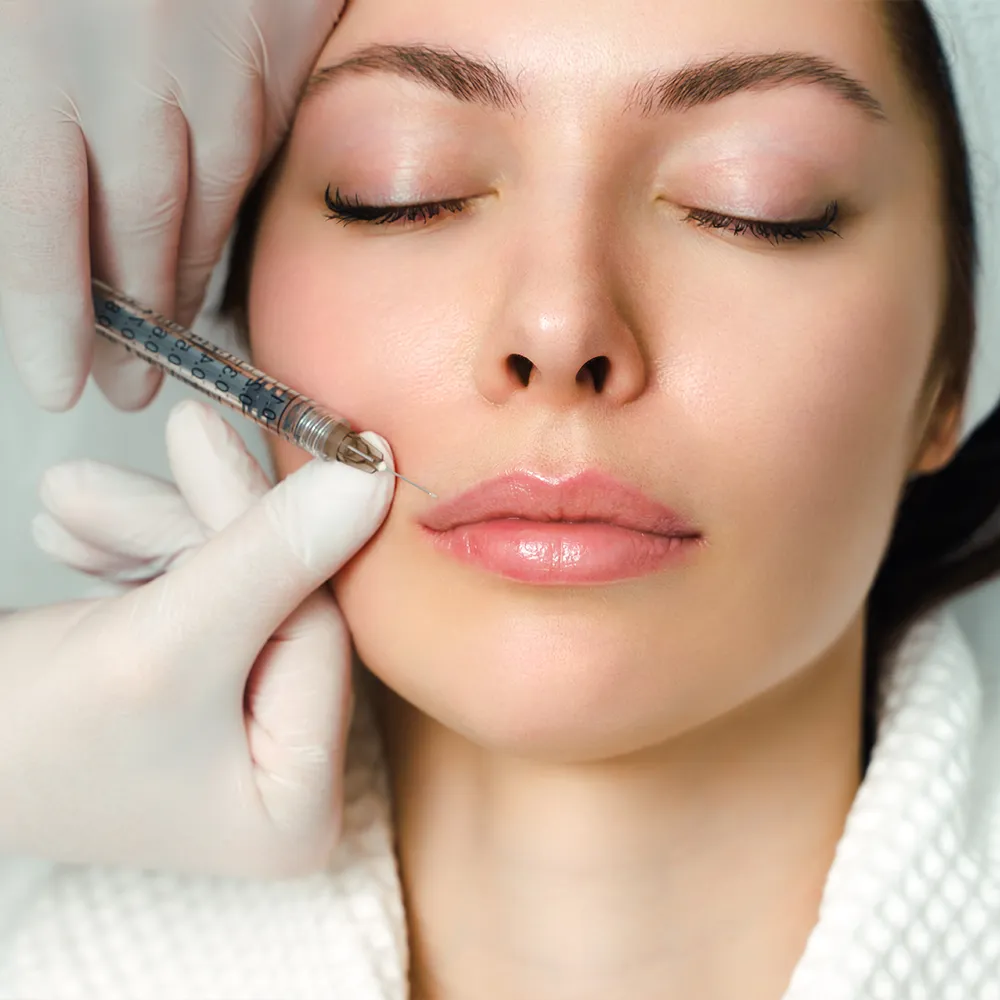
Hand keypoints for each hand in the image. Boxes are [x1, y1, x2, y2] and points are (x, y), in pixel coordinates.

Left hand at [0, 0, 345, 410]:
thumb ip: (9, 129)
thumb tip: (21, 239)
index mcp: (29, 39)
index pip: (38, 216)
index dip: (51, 313)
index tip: (58, 377)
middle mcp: (135, 48)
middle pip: (144, 223)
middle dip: (140, 316)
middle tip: (130, 382)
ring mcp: (225, 35)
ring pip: (218, 193)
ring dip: (194, 271)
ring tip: (176, 321)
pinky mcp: (288, 19)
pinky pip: (270, 139)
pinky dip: (244, 197)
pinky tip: (220, 230)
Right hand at [0, 400, 392, 876]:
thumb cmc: (22, 738)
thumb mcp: (163, 644)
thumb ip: (272, 558)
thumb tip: (370, 477)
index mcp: (299, 804)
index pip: (316, 631)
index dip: (261, 528)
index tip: (205, 436)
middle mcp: (287, 772)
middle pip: (284, 601)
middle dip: (199, 523)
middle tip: (165, 440)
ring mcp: (246, 731)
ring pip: (241, 583)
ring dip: (158, 528)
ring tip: (72, 504)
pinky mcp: (207, 690)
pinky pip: (204, 595)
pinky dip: (144, 554)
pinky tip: (82, 536)